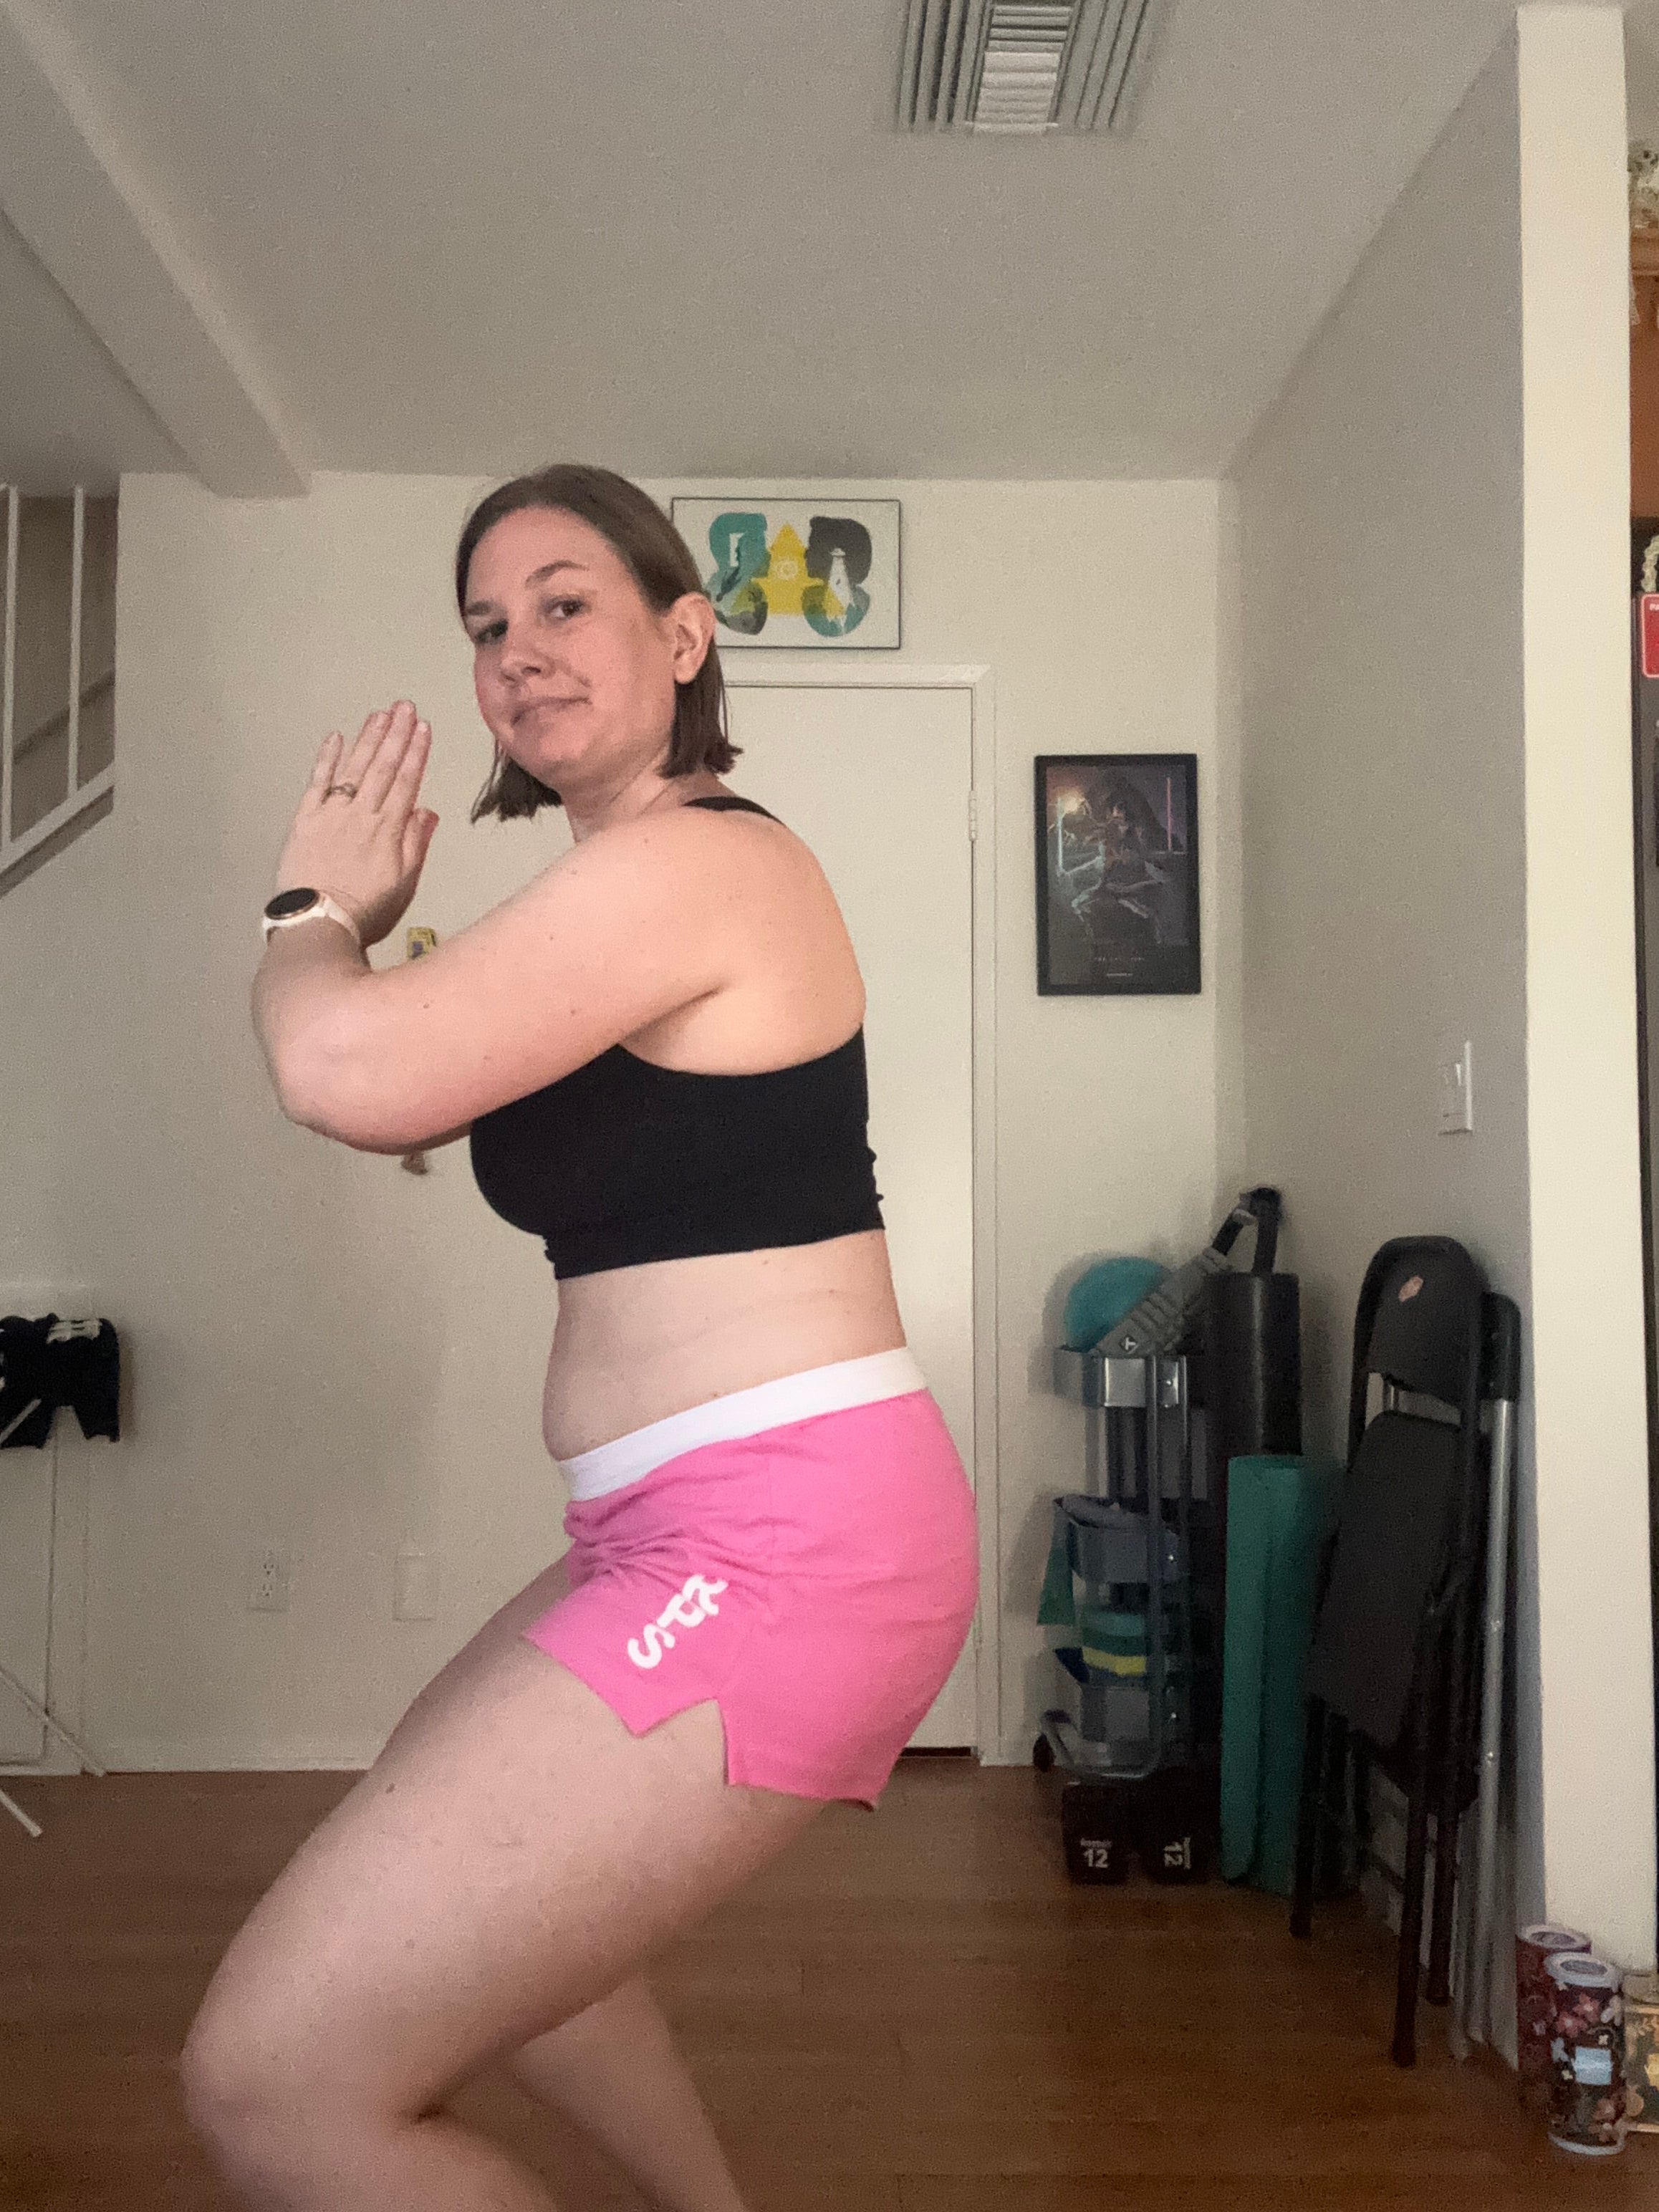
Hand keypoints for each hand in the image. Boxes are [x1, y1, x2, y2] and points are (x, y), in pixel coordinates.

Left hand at [273, 702, 439, 948]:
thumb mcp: (404, 884)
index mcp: (389, 830)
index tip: (424, 728)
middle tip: (405, 706)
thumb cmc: (367, 911)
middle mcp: (362, 813)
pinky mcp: (305, 818)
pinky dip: (327, 759)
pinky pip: (317, 782)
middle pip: (382, 768)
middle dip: (395, 735)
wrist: (317, 922)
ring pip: (353, 768)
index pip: (406, 783)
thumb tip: (427, 810)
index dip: (416, 754)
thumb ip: (415, 844)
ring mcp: (331, 812)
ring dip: (367, 739)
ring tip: (380, 714)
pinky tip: (336, 737)